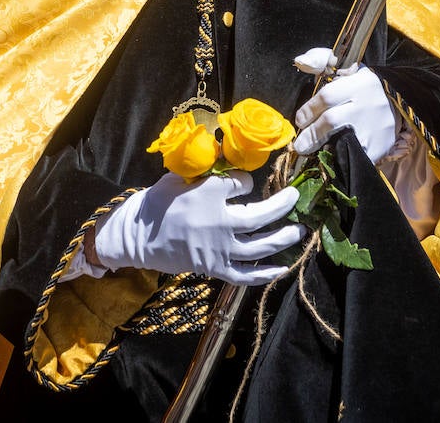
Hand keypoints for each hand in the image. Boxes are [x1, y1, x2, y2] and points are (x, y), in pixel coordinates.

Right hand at [92, 171, 303, 285]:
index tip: (247, 182)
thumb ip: (210, 171)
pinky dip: (265, 274)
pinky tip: (284, 268)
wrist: (139, 234)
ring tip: (300, 231)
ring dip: (283, 238)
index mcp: (209, 194)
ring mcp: (218, 248)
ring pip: (259, 246)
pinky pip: (244, 275)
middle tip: (296, 198)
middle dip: (282, 206)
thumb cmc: (160, 201)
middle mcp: (218, 222)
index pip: (242, 184)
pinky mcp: (214, 267)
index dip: (248, 182)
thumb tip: (236, 164)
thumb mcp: (182, 176)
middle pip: (259, 216)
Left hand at [292, 47, 398, 163]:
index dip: (308, 110)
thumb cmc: (364, 87)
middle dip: (311, 134)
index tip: (300, 120)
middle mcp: (368, 104)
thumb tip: (300, 62)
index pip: (327, 96)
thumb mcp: (347, 68)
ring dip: (324, 148)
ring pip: (342, 141)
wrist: (399, 103)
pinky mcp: (381, 146)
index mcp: (359, 82)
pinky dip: (343, 158)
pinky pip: (356, 156)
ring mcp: (376, 127)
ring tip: (314, 151)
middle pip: (331, 121)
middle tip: (301, 145)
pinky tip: (335, 157)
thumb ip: (321, 61)